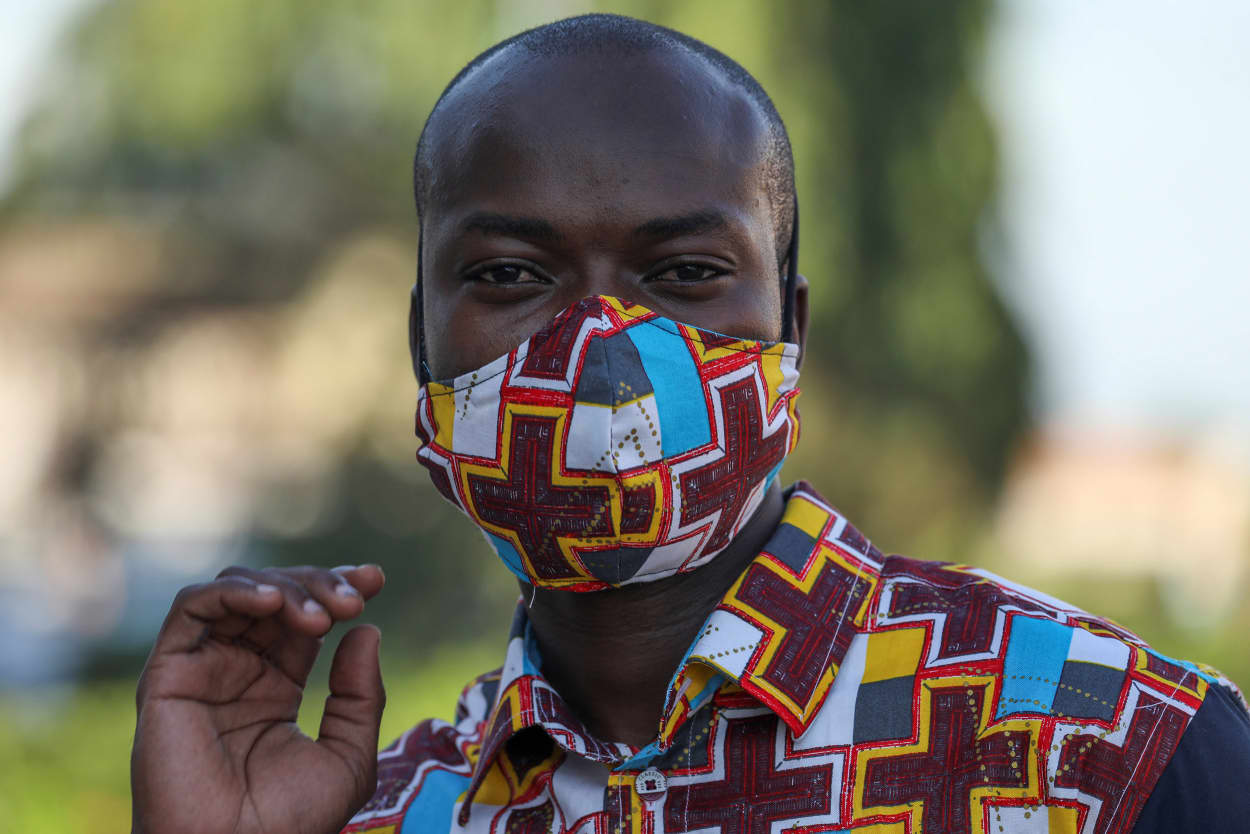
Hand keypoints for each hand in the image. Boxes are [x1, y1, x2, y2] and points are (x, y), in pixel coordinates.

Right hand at [131, 564, 386, 833]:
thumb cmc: (290, 823)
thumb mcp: (349, 756)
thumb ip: (361, 695)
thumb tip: (368, 629)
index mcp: (274, 687)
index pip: (303, 618)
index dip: (336, 588)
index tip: (375, 579)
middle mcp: (235, 672)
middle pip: (275, 594)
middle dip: (318, 585)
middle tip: (352, 602)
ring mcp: (202, 670)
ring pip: (237, 590)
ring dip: (285, 587)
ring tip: (321, 616)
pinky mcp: (168, 675)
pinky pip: (192, 609)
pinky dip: (233, 591)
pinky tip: (273, 602)